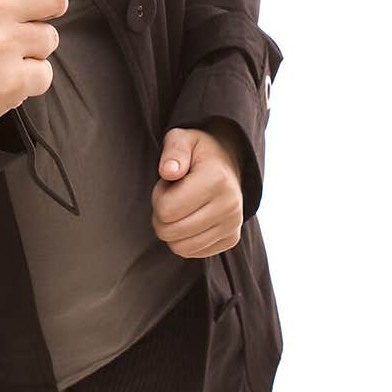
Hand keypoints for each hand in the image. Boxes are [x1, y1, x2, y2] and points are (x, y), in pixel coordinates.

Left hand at [151, 122, 244, 257]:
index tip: (168, 182)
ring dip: (172, 228)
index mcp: (216, 180)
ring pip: (181, 247)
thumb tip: (168, 171)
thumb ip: (173, 151)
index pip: (166, 210)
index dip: (158, 196)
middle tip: (172, 195)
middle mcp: (230, 205)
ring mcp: (233, 225)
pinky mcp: (232, 239)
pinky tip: (192, 217)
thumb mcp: (182, 138)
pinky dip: (185, 239)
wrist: (227, 162)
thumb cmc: (198, 151)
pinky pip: (193, 252)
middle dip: (161, 215)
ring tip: (182, 206)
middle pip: (170, 232)